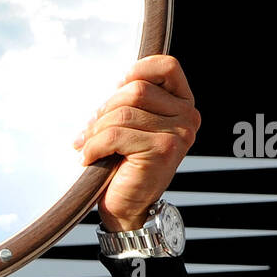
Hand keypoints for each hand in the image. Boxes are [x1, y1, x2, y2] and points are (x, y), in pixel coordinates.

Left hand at [74, 55, 199, 230]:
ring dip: (96, 130)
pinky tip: (89, 157)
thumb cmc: (124, 165)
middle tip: (91, 130)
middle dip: (105, 109)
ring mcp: (178, 134)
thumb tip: (114, 82)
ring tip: (88, 145)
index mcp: (182, 105)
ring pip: (123, 112)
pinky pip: (115, 134)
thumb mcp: (131, 125)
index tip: (116, 87)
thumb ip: (131, 101)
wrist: (127, 209)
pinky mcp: (162, 149)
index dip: (137, 71)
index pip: (166, 66)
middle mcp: (188, 117)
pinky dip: (93, 146)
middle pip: (136, 89)